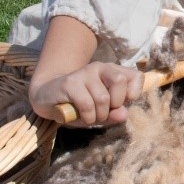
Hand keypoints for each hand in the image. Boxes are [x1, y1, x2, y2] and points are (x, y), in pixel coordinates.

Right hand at [29, 61, 143, 126]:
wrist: (47, 97)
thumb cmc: (79, 105)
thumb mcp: (100, 112)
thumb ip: (114, 114)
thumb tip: (124, 114)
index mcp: (112, 71)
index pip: (136, 76)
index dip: (133, 94)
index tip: (120, 104)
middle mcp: (99, 67)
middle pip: (120, 82)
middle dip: (115, 104)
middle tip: (104, 112)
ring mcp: (84, 73)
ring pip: (103, 98)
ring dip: (99, 115)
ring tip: (89, 116)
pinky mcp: (70, 82)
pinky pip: (87, 104)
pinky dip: (87, 117)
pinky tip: (81, 116)